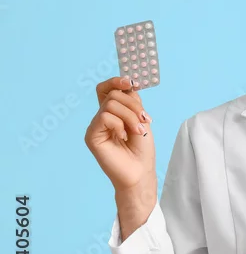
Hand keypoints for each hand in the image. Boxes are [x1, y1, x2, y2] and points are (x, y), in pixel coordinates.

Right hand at [84, 76, 156, 191]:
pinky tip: (124, 137)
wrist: (140, 172)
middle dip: (133, 105)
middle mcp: (101, 118)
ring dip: (130, 116)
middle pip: (112, 95)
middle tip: (145, 119)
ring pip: (110, 105)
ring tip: (137, 130)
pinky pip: (104, 117)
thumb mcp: (141, 119)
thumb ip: (133, 102)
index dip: (116, 81)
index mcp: (113, 113)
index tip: (130, 82)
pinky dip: (120, 125)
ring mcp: (95, 126)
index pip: (106, 89)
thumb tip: (129, 84)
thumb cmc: (141, 149)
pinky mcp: (91, 136)